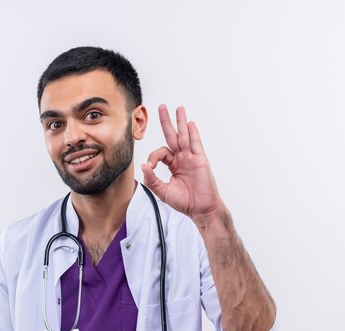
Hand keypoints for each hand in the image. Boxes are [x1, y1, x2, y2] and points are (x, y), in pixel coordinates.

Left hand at [141, 105, 223, 221]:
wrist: (201, 209)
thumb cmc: (185, 202)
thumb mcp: (163, 191)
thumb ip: (152, 179)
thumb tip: (143, 166)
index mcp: (173, 164)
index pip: (160, 153)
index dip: (153, 157)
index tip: (150, 167)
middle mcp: (182, 158)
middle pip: (173, 136)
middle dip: (167, 121)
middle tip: (162, 107)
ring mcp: (191, 158)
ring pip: (184, 136)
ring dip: (181, 122)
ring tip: (179, 109)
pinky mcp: (200, 160)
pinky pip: (196, 144)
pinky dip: (193, 134)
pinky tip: (190, 123)